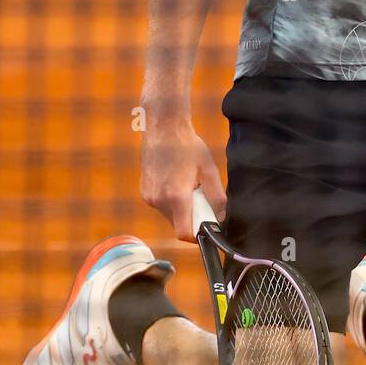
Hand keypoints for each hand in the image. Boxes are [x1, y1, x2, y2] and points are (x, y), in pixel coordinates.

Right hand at [140, 112, 226, 242]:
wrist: (163, 129)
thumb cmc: (189, 146)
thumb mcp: (209, 170)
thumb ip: (217, 197)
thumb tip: (221, 217)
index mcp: (176, 196)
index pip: (184, 233)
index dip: (197, 235)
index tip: (206, 228)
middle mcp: (159, 200)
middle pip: (178, 225)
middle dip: (192, 217)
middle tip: (200, 196)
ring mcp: (149, 197)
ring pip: (170, 216)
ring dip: (181, 208)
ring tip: (187, 184)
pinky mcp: (144, 192)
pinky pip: (161, 206)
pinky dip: (171, 201)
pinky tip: (176, 180)